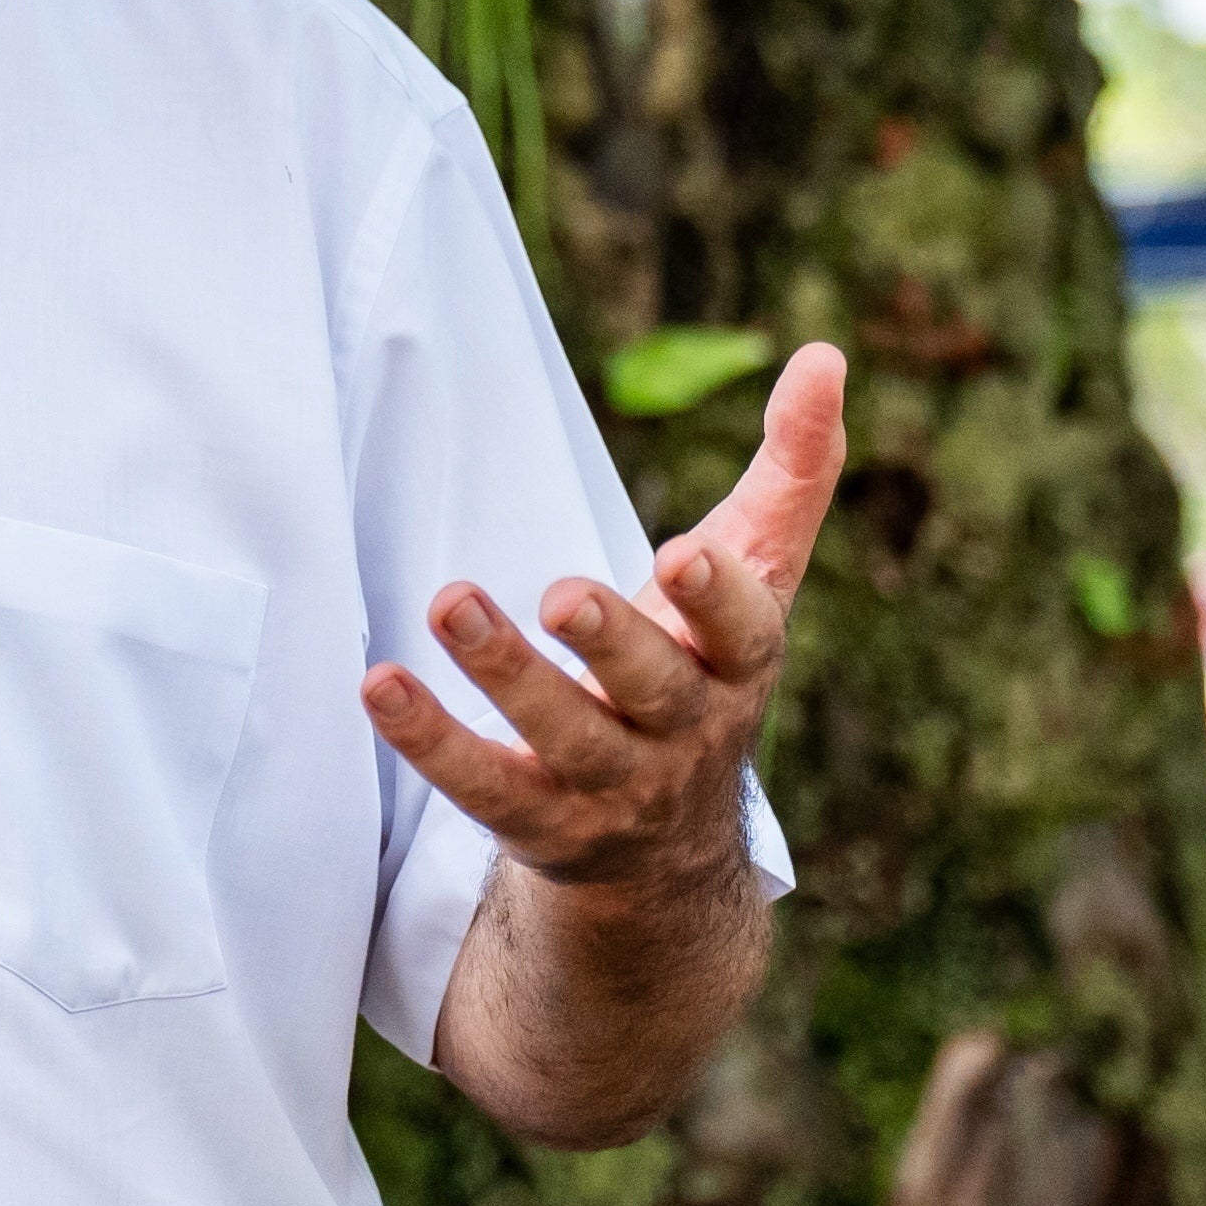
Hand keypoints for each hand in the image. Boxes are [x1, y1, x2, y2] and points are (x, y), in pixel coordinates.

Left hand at [363, 345, 847, 890]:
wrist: (667, 851)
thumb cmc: (706, 669)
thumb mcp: (755, 577)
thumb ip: (792, 472)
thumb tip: (825, 354)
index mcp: (739, 667)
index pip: (743, 634)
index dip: (716, 598)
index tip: (683, 553)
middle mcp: (683, 734)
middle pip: (651, 689)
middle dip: (610, 640)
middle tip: (560, 595)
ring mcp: (610, 788)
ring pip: (561, 735)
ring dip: (505, 673)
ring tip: (451, 604)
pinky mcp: (537, 823)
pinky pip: (480, 784)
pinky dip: (429, 739)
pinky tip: (381, 683)